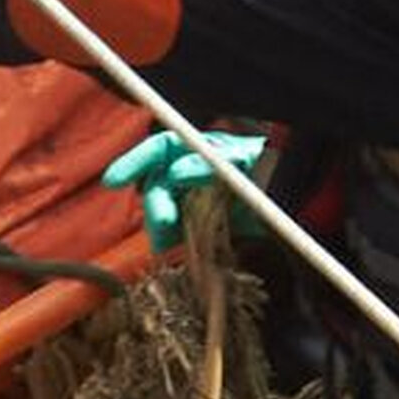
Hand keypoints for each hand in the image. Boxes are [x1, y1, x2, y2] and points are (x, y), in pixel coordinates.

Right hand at [105, 128, 265, 248]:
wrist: (285, 200)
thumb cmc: (262, 168)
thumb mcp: (240, 160)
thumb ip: (209, 165)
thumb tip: (177, 172)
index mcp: (191, 150)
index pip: (156, 152)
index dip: (133, 163)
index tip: (113, 181)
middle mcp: (183, 174)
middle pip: (157, 188)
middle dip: (156, 206)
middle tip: (164, 220)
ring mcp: (187, 201)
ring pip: (162, 215)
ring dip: (162, 228)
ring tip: (171, 241)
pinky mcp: (193, 228)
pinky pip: (174, 236)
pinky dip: (172, 243)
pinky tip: (176, 248)